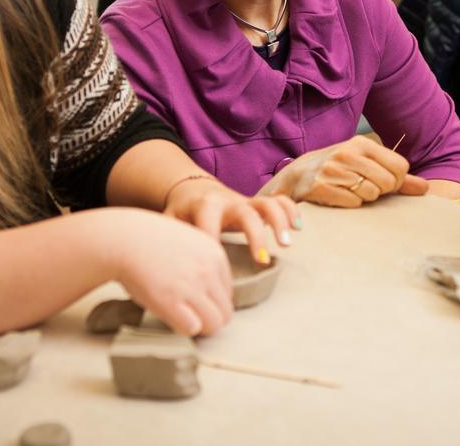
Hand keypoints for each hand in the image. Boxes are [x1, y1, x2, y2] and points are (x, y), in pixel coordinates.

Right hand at [104, 208, 233, 335]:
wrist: (124, 238)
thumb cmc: (148, 241)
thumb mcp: (188, 241)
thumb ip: (203, 263)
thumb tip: (209, 294)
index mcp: (215, 254)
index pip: (227, 293)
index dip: (210, 301)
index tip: (193, 300)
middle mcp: (208, 271)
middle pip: (225, 313)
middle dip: (208, 319)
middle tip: (189, 316)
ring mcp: (192, 287)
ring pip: (214, 325)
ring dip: (198, 327)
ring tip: (180, 319)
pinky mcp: (172, 302)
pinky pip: (193, 329)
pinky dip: (182, 328)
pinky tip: (170, 316)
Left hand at [164, 177, 298, 265]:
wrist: (192, 189)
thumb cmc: (180, 214)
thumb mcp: (169, 222)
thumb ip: (167, 239)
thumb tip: (161, 269)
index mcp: (204, 205)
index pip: (210, 224)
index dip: (213, 243)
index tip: (216, 269)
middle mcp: (228, 201)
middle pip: (246, 213)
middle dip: (255, 236)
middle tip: (260, 260)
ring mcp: (245, 201)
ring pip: (267, 204)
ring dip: (279, 222)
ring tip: (286, 244)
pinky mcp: (257, 203)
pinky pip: (279, 200)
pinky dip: (291, 210)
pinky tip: (299, 227)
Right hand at [260, 135, 428, 206]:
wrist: (297, 176)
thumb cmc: (338, 169)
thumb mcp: (367, 164)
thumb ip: (398, 177)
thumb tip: (426, 188)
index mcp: (362, 144)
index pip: (400, 167)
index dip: (396, 180)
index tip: (383, 182)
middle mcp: (347, 153)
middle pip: (388, 182)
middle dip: (380, 191)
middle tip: (364, 187)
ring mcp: (333, 170)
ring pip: (371, 194)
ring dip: (364, 198)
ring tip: (349, 190)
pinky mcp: (321, 187)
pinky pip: (353, 203)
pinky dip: (349, 204)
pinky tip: (339, 196)